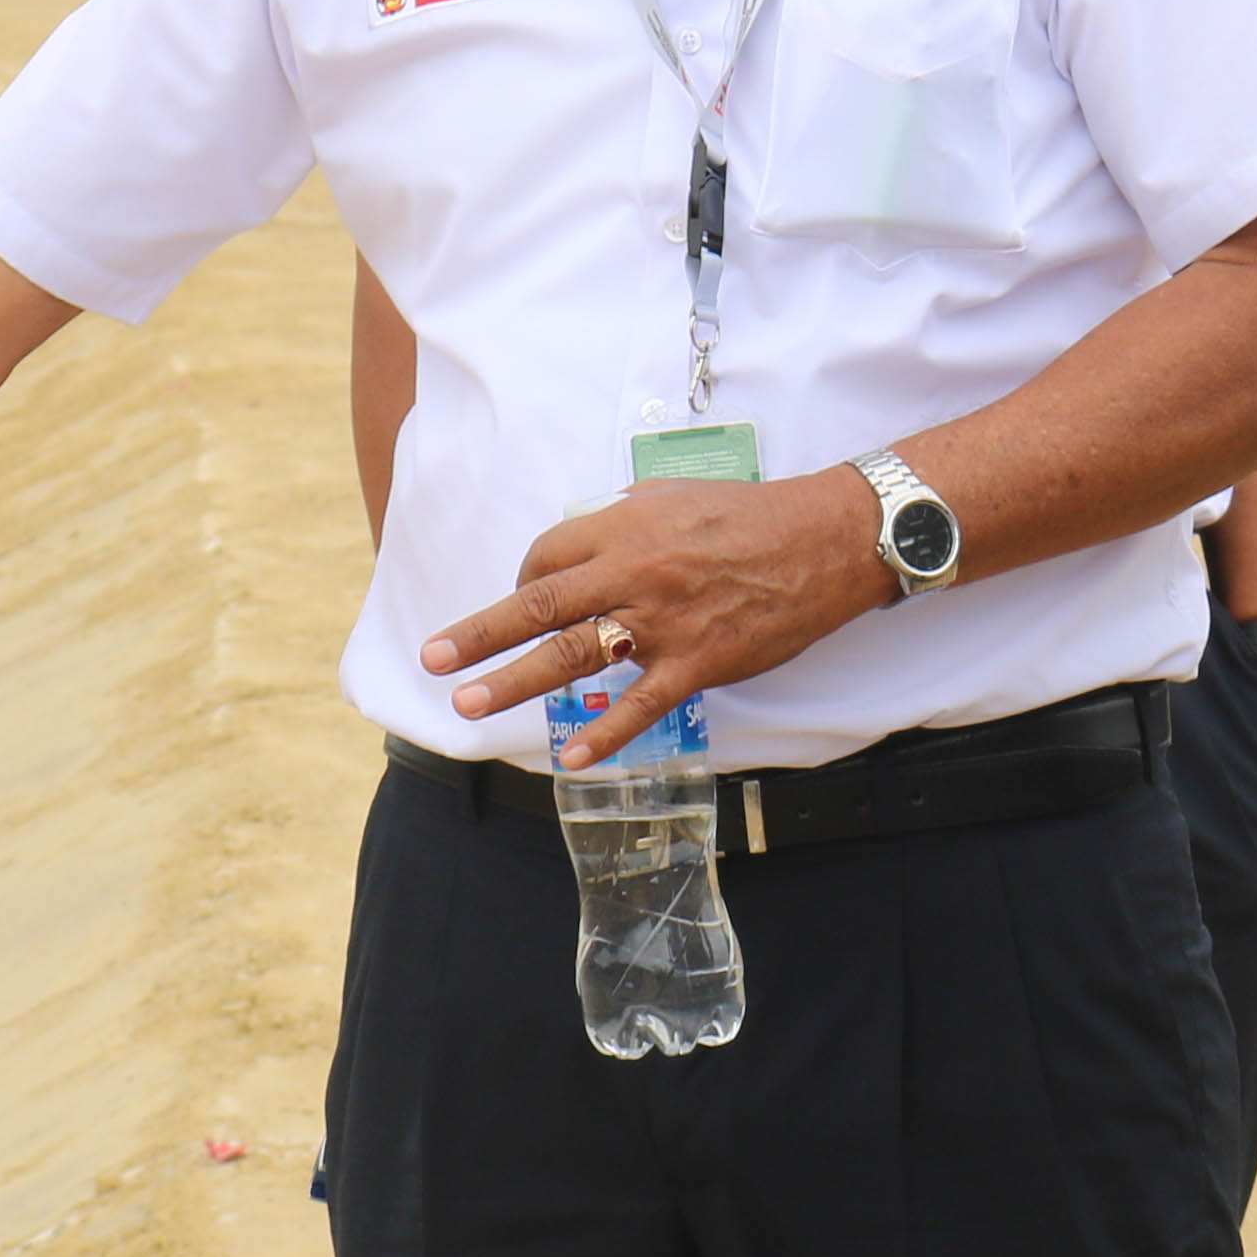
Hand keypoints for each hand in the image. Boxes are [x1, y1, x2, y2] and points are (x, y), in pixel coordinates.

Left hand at [422, 471, 888, 758]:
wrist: (823, 541)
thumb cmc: (749, 515)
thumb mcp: (674, 498)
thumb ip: (621, 520)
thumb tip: (581, 539)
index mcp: (623, 528)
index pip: (546, 557)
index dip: (524, 579)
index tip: (522, 600)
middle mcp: (632, 573)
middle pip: (538, 605)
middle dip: (479, 633)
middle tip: (433, 657)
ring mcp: (662, 622)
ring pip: (572, 655)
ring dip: (513, 681)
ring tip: (468, 702)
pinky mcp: (697, 662)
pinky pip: (640, 704)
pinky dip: (604, 734)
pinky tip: (572, 758)